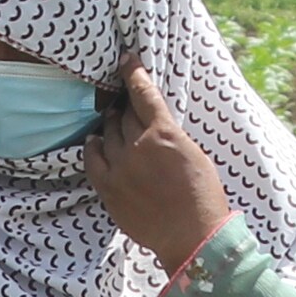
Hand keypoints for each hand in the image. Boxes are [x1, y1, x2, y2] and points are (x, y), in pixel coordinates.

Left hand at [82, 62, 232, 272]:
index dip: (133, 73)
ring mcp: (120, 167)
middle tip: (124, 103)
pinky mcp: (108, 187)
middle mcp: (139, 146)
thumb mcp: (195, 154)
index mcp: (165, 133)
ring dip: (110, 124)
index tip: (126, 61)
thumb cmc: (203, 197)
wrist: (192, 236)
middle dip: (124, 105)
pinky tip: (94, 141)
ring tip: (113, 121)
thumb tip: (156, 126)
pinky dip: (93, 147)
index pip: (143, 93)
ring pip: (107, 133)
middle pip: (123, 114)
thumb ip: (171, 136)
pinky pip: (92, 158)